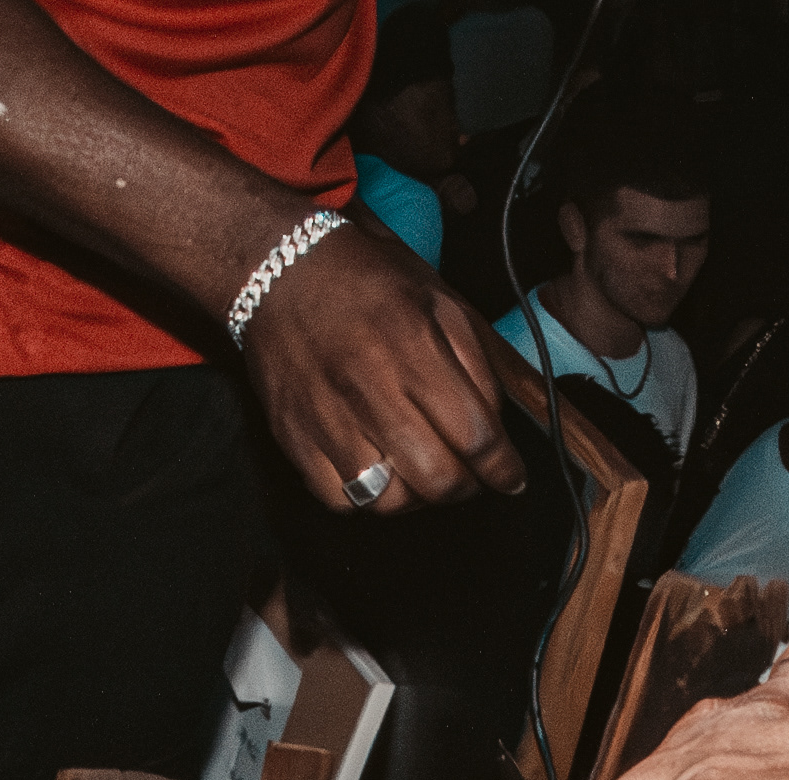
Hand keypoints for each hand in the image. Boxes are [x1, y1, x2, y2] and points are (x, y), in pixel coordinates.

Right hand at [237, 222, 526, 512]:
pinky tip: (373, 469)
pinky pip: (338, 500)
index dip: (502, 469)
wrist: (279, 269)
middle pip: (436, 478)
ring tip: (417, 472)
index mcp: (415, 347)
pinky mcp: (293, 436)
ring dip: (414, 497)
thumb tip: (499, 431)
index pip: (476, 435)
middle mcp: (370, 387)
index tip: (509, 478)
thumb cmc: (365, 282)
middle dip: (464, 488)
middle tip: (466, 475)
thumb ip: (477, 364)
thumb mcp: (440, 301)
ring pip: (388, 501)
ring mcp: (327, 417)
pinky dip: (362, 498)